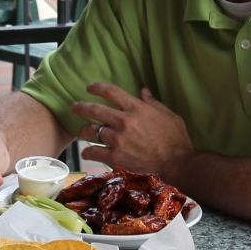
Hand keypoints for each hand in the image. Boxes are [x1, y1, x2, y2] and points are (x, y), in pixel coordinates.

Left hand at [73, 83, 193, 178]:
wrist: (176, 162)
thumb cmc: (176, 138)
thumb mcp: (168, 115)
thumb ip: (153, 103)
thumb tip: (143, 91)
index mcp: (136, 108)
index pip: (111, 92)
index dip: (97, 87)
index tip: (89, 87)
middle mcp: (124, 121)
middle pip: (94, 110)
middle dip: (81, 107)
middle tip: (74, 107)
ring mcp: (118, 140)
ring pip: (92, 132)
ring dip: (84, 131)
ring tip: (82, 132)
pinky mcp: (115, 157)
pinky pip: (94, 152)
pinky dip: (88, 152)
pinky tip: (87, 152)